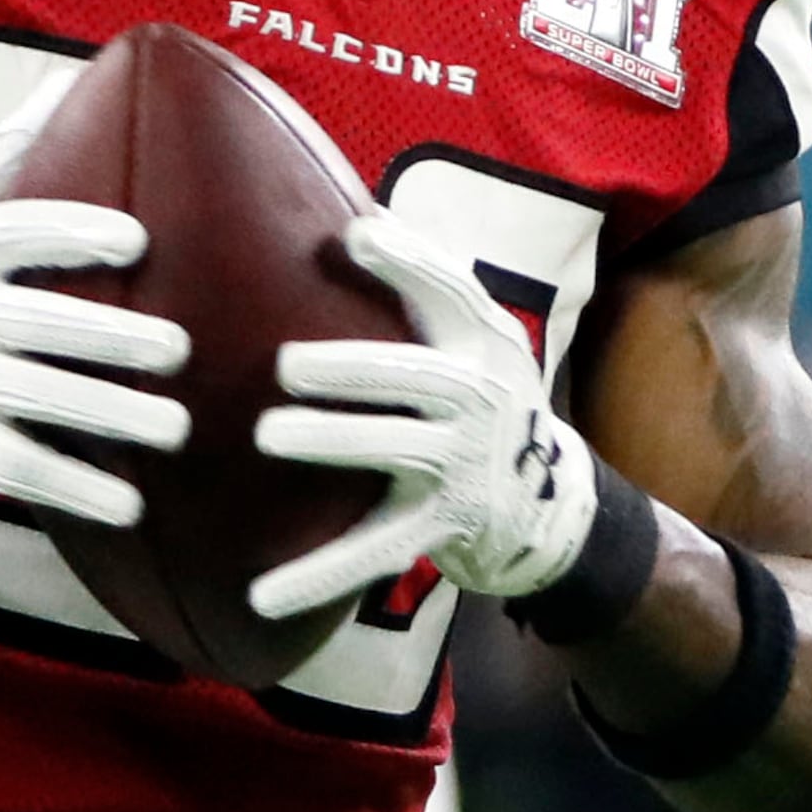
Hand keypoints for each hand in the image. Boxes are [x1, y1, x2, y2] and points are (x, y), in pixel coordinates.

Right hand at [0, 80, 190, 527]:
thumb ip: (3, 151)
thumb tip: (68, 80)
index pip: (21, 232)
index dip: (76, 233)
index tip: (138, 237)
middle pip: (43, 325)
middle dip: (113, 339)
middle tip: (179, 350)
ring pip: (40, 400)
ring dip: (110, 418)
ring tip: (177, 430)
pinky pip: (17, 467)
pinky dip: (73, 490)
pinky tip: (129, 505)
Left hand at [248, 213, 599, 618]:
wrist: (550, 506)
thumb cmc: (485, 402)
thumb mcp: (477, 341)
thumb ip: (428, 287)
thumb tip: (356, 216)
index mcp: (483, 345)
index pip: (451, 293)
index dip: (410, 262)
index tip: (358, 235)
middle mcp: (482, 400)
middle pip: (417, 378)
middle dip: (355, 369)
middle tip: (287, 364)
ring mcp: (465, 467)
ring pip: (396, 452)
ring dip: (335, 442)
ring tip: (269, 434)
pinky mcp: (444, 528)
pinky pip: (376, 551)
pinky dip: (318, 575)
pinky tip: (261, 595)